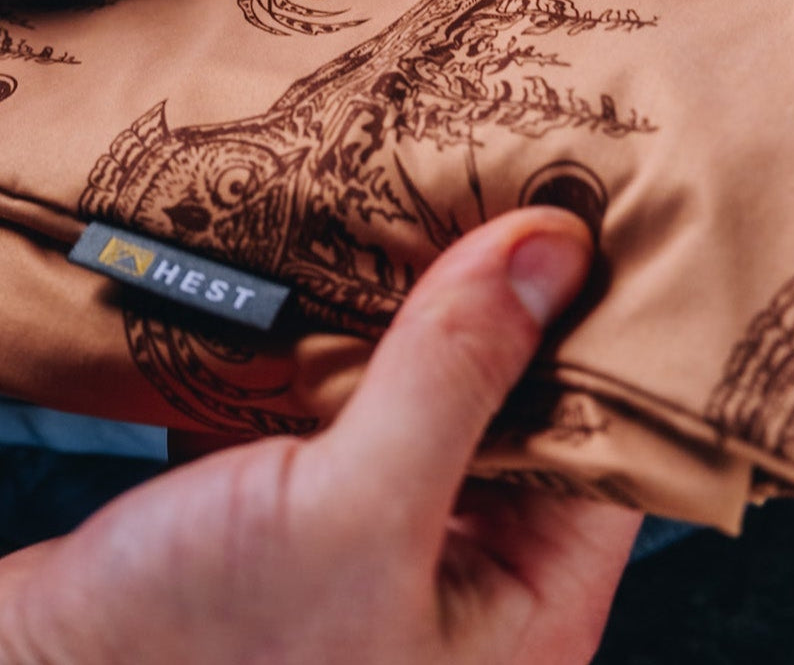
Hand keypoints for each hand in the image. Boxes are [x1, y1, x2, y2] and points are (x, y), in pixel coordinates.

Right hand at [0, 207, 641, 664]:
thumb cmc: (186, 658)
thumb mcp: (348, 513)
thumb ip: (452, 375)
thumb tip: (552, 248)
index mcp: (516, 611)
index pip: (607, 445)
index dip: (604, 329)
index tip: (593, 211)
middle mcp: (451, 576)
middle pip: (508, 407)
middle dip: (497, 299)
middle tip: (500, 175)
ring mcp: (361, 537)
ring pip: (413, 392)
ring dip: (403, 304)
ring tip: (416, 191)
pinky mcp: (278, 504)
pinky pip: (326, 397)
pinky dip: (320, 331)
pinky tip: (315, 255)